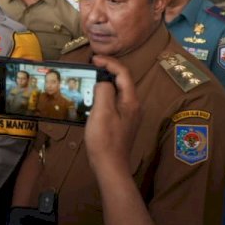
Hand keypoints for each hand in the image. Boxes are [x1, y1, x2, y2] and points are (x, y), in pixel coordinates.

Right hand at [85, 56, 140, 174]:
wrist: (110, 166)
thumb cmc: (105, 139)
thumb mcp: (102, 111)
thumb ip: (104, 91)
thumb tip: (102, 82)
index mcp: (131, 101)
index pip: (123, 73)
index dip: (109, 62)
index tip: (93, 59)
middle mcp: (134, 106)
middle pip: (123, 81)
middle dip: (108, 70)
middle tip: (91, 66)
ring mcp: (129, 115)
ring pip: (119, 91)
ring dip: (105, 82)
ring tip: (90, 78)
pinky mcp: (122, 123)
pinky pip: (115, 102)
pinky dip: (105, 94)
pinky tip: (93, 98)